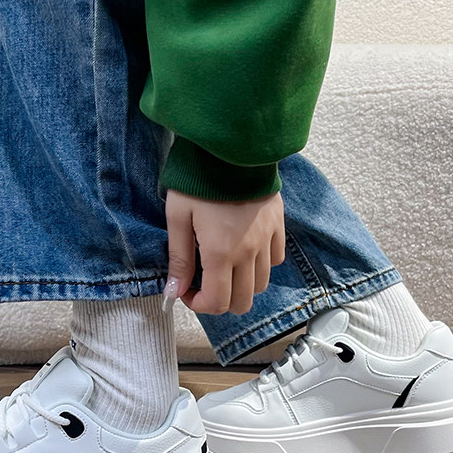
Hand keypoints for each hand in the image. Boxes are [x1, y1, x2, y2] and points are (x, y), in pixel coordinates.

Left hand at [163, 189, 285, 314]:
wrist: (231, 147)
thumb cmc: (199, 180)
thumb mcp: (178, 217)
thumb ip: (179, 258)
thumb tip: (174, 292)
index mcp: (221, 253)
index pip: (217, 303)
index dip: (199, 304)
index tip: (187, 290)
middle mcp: (248, 252)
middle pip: (243, 301)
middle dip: (221, 300)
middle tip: (205, 282)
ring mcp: (267, 239)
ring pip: (262, 284)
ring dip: (242, 284)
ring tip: (225, 265)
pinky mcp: (277, 224)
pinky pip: (276, 259)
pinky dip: (261, 264)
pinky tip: (245, 249)